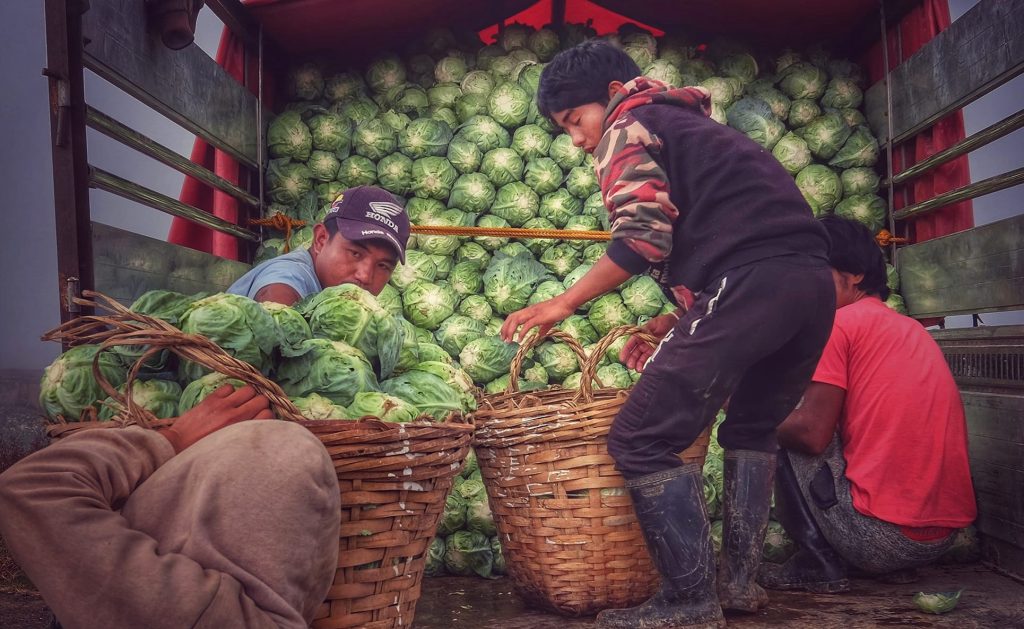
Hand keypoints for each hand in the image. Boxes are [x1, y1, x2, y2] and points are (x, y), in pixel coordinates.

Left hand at [159, 384, 273, 453]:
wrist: (176, 446)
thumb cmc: (204, 452)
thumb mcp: (230, 448)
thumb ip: (246, 435)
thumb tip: (259, 423)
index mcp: (242, 431)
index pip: (268, 414)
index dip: (265, 415)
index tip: (260, 418)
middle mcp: (237, 417)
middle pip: (262, 399)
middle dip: (260, 403)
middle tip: (252, 409)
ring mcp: (224, 406)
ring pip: (249, 389)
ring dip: (247, 395)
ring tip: (240, 402)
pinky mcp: (211, 399)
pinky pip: (229, 387)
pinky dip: (230, 392)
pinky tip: (225, 400)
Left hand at [500, 296, 574, 342]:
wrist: (567, 302)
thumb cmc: (559, 310)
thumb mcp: (549, 321)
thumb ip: (543, 328)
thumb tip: (540, 335)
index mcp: (530, 310)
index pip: (513, 316)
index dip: (506, 325)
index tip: (504, 334)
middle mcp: (529, 310)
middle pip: (511, 317)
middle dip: (505, 328)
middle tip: (503, 339)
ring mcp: (534, 313)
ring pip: (516, 320)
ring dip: (510, 331)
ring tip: (508, 341)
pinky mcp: (540, 317)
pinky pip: (527, 324)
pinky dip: (522, 332)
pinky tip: (519, 340)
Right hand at [620, 312, 679, 371]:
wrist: (675, 324)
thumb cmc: (663, 321)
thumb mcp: (653, 324)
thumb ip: (646, 330)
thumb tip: (640, 336)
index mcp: (640, 335)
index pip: (631, 343)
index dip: (626, 350)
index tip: (622, 358)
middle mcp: (644, 342)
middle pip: (635, 352)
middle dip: (631, 360)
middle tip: (630, 366)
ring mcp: (649, 348)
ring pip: (641, 357)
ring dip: (638, 364)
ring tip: (637, 369)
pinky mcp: (656, 352)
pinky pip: (649, 359)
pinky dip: (645, 365)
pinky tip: (643, 369)